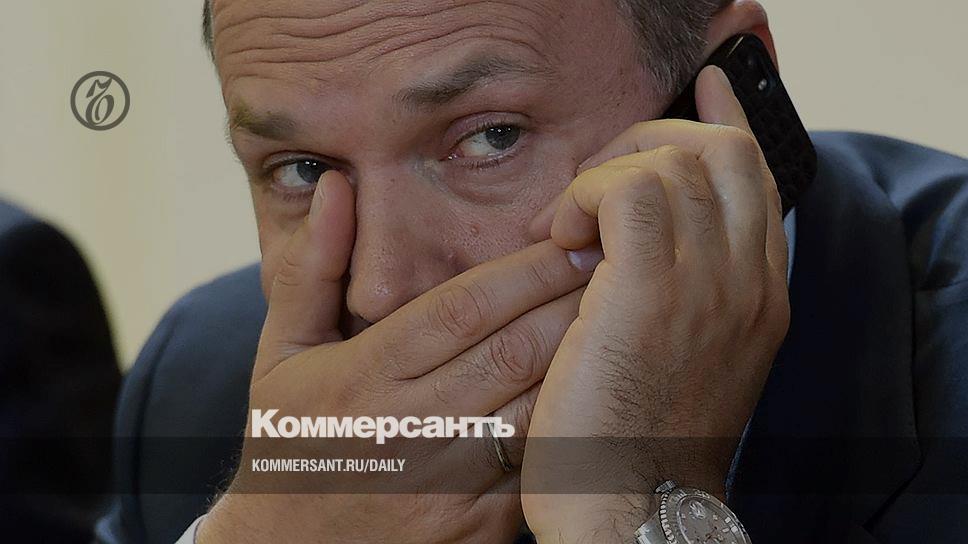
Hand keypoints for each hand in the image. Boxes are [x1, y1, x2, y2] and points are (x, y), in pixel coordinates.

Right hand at [197, 170, 602, 542]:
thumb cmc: (292, 440)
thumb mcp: (282, 354)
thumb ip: (312, 270)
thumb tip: (337, 186)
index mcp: (365, 378)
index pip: (461, 309)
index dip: (526, 269)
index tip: (571, 232)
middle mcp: (410, 429)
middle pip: (514, 352)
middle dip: (574, 298)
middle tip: (621, 254)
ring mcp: (449, 483)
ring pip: (540, 408)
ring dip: (587, 356)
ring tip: (627, 310)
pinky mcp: (480, 525)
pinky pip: (541, 464)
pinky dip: (576, 420)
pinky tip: (604, 384)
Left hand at [521, 66, 790, 541]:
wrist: (632, 511)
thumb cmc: (635, 440)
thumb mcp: (680, 359)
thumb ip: (684, 289)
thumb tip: (640, 232)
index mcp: (759, 296)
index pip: (758, 177)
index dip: (723, 124)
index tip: (705, 90)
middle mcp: (747, 281)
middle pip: (723, 150)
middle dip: (650, 142)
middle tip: (596, 183)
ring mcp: (709, 283)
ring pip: (675, 159)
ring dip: (608, 174)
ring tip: (568, 226)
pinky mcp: (652, 291)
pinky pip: (629, 189)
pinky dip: (588, 193)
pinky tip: (561, 236)